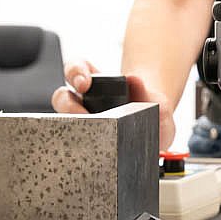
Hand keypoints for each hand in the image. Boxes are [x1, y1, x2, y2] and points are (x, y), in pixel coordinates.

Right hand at [52, 60, 176, 149]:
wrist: (158, 132)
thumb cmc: (152, 109)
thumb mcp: (156, 101)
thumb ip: (147, 92)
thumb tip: (134, 79)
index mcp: (99, 82)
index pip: (77, 68)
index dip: (75, 72)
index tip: (84, 83)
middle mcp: (85, 101)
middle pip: (62, 96)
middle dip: (67, 104)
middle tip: (82, 115)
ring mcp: (84, 122)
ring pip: (63, 122)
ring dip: (71, 128)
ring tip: (87, 136)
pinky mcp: (86, 141)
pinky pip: (74, 142)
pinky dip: (78, 146)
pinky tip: (93, 152)